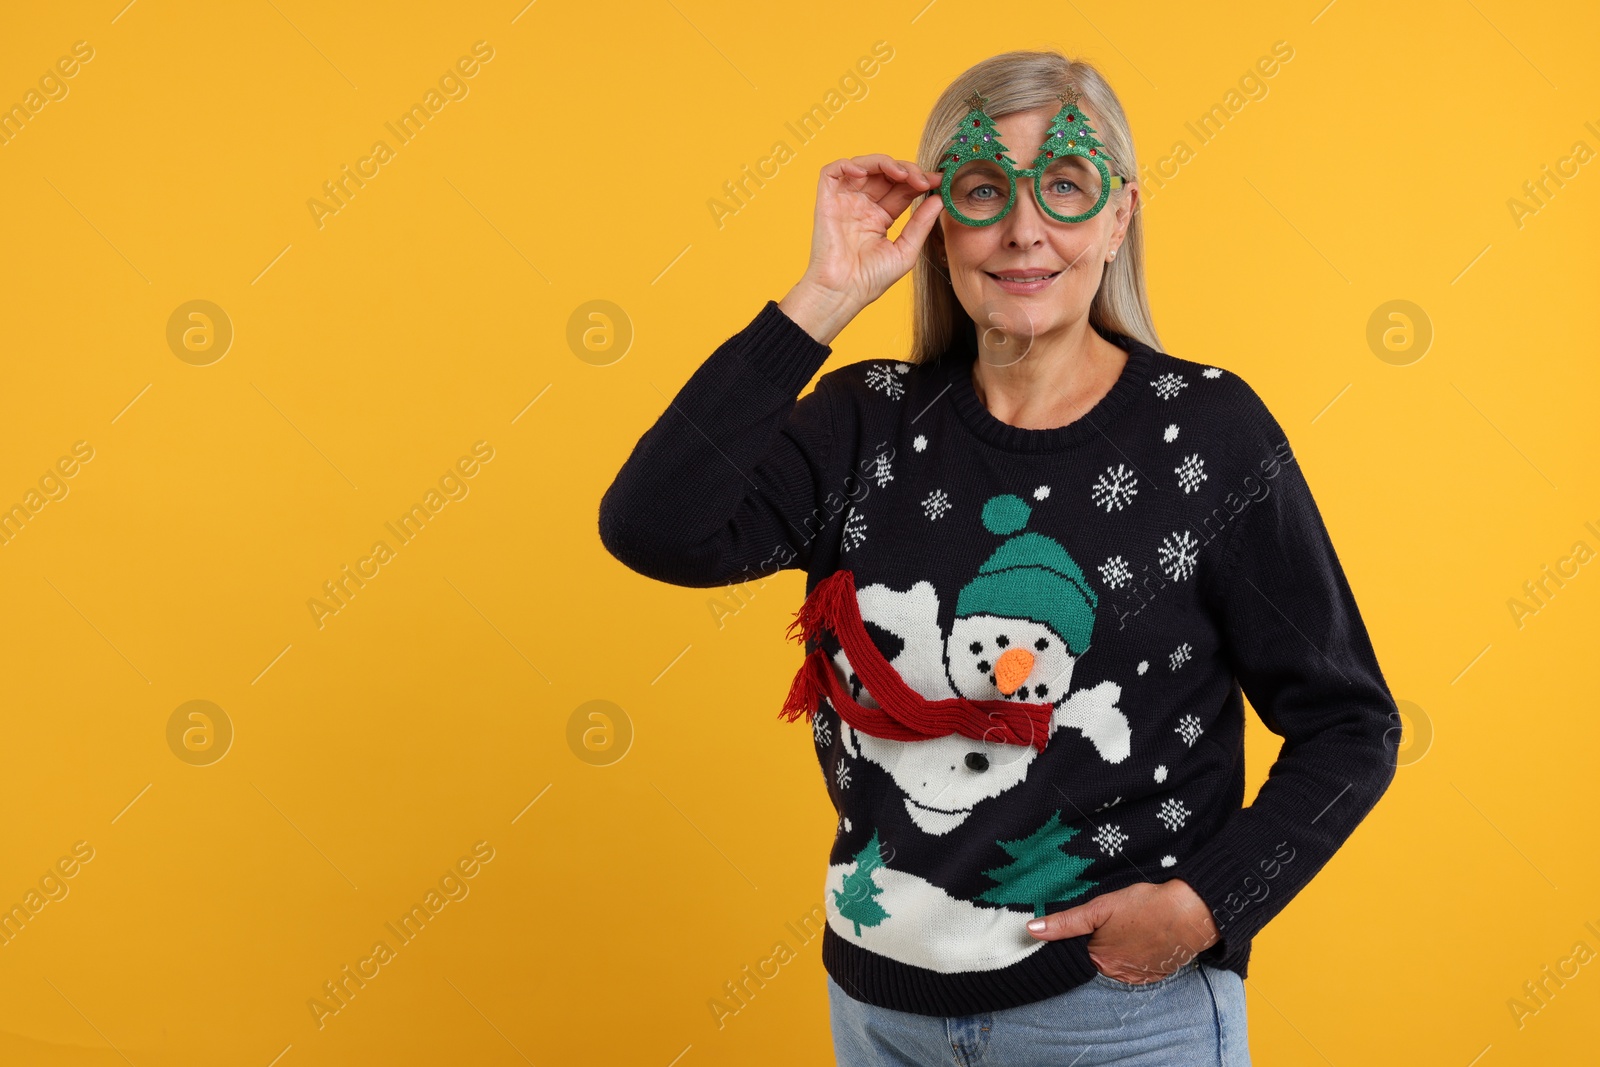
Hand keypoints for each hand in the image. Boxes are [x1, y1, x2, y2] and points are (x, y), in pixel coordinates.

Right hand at [779, 154, 944, 344]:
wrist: (844, 293)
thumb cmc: (871, 279)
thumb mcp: (906, 250)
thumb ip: (921, 223)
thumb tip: (939, 199)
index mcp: (880, 217)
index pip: (902, 188)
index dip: (919, 180)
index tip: (939, 182)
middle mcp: (862, 205)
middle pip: (886, 173)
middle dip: (907, 170)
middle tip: (924, 180)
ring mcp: (845, 201)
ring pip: (864, 165)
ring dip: (885, 163)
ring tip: (902, 174)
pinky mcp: (827, 200)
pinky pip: (833, 170)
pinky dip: (849, 164)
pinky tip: (866, 172)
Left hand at [1025, 879, 1220, 984]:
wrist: (1190, 914)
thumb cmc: (1144, 907)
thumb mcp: (1099, 908)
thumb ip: (1065, 922)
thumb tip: (1031, 930)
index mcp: (1099, 961)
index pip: (1077, 953)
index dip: (1078, 937)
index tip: (1086, 923)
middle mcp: (1117, 975)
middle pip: (1097, 958)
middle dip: (1099, 943)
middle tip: (1110, 921)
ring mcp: (1139, 976)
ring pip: (1118, 962)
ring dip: (1118, 948)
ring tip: (1126, 926)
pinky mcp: (1157, 973)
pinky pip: (1138, 965)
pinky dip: (1136, 953)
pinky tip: (1141, 936)